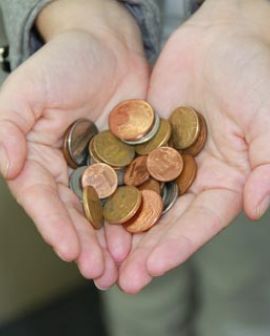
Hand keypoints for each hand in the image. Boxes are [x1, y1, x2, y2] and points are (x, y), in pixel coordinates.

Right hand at [0, 0, 147, 288]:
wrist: (108, 48)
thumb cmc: (64, 63)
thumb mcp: (28, 90)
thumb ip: (8, 125)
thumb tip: (5, 164)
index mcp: (40, 159)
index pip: (45, 200)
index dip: (55, 227)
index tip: (69, 251)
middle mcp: (70, 171)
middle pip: (76, 215)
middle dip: (86, 245)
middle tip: (99, 273)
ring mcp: (102, 170)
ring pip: (105, 213)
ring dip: (112, 241)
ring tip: (121, 268)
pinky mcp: (129, 163)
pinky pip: (133, 193)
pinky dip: (136, 216)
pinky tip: (144, 237)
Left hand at [114, 0, 269, 292]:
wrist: (219, 41)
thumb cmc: (252, 74)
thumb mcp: (267, 118)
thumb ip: (267, 163)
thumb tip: (256, 206)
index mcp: (225, 181)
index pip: (202, 222)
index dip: (179, 246)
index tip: (152, 268)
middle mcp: (194, 179)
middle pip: (168, 222)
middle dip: (146, 251)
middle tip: (122, 280)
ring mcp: (166, 163)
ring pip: (142, 202)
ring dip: (123, 230)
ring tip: (101, 257)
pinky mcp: (144, 145)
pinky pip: (126, 170)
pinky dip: (111, 190)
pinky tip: (93, 210)